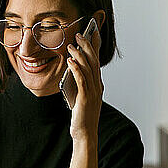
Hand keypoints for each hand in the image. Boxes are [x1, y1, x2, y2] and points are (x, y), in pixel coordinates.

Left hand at [66, 27, 102, 142]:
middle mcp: (97, 86)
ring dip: (79, 55)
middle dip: (87, 46)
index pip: (96, 61)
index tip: (91, 34)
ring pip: (88, 68)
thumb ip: (80, 83)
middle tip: (79, 35)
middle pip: (93, 61)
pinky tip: (70, 61)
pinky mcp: (85, 97)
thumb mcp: (82, 96)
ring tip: (71, 45)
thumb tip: (73, 69)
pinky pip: (81, 79)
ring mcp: (93, 92)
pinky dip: (76, 68)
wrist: (85, 134)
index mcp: (97, 85)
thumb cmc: (82, 116)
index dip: (94, 47)